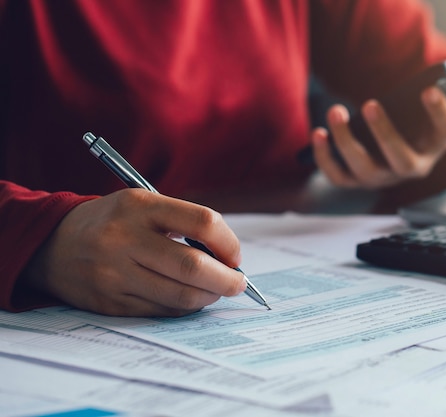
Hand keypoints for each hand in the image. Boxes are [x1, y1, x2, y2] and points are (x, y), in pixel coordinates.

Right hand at [19, 189, 246, 316]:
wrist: (52, 244)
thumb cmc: (113, 222)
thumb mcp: (142, 204)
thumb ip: (183, 224)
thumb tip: (228, 259)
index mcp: (140, 206)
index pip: (202, 222)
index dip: (229, 243)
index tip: (235, 256)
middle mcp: (125, 239)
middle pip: (193, 266)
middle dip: (226, 280)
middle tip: (238, 284)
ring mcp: (115, 274)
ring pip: (180, 296)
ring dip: (209, 297)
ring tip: (215, 291)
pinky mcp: (110, 302)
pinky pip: (161, 311)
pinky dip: (184, 308)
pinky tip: (189, 299)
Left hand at [311, 84, 445, 188]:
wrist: (392, 155)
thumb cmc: (416, 129)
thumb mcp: (438, 116)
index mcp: (434, 148)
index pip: (444, 132)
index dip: (440, 112)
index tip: (429, 88)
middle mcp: (408, 168)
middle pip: (400, 159)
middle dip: (385, 133)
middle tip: (371, 103)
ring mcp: (379, 178)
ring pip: (363, 167)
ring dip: (346, 141)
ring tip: (335, 111)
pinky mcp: (353, 180)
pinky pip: (336, 175)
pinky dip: (324, 157)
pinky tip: (318, 133)